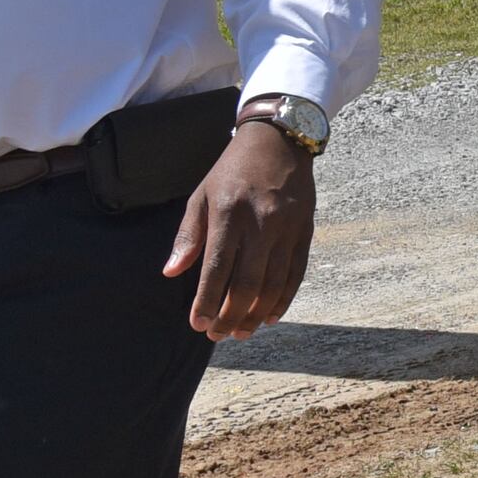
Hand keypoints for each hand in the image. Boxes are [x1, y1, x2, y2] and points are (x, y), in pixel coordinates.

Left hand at [165, 123, 315, 338]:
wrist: (279, 142)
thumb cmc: (233, 171)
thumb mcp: (202, 195)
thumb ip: (188, 235)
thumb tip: (172, 271)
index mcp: (229, 214)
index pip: (216, 269)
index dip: (207, 301)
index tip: (197, 324)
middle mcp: (260, 224)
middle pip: (247, 284)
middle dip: (230, 316)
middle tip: (217, 335)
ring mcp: (286, 229)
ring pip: (273, 284)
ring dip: (256, 315)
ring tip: (241, 332)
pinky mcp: (304, 232)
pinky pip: (296, 274)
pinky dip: (284, 299)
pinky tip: (270, 316)